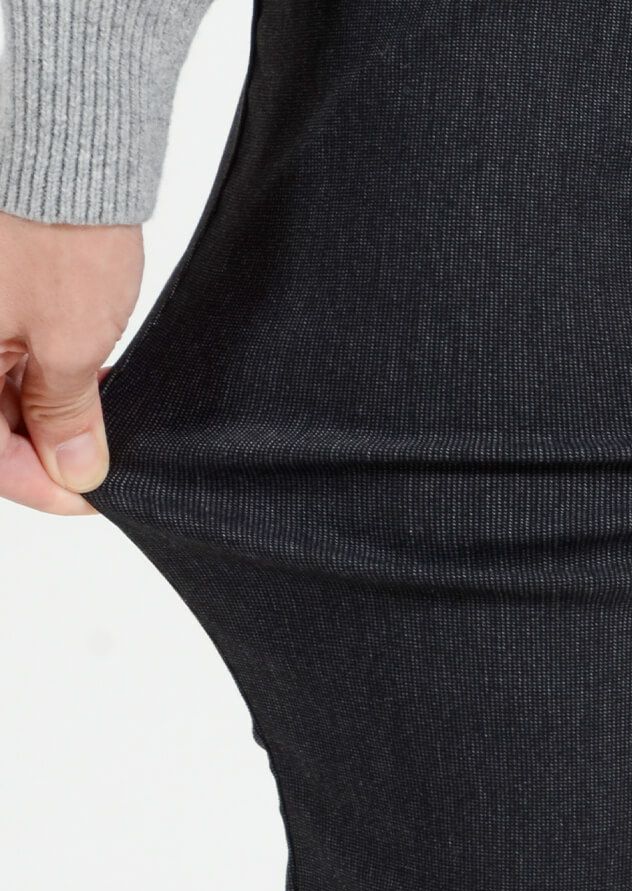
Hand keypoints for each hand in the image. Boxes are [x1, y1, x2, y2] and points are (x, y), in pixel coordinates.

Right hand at [0, 211, 142, 514]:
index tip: (90, 494)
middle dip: (45, 447)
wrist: (60, 137)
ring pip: (0, 387)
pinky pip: (4, 350)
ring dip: (48, 411)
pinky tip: (88, 378)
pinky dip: (43, 372)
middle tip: (102, 457)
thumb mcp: (69, 341)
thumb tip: (74, 469)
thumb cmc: (57, 228)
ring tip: (103, 416)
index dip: (40, 484)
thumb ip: (66, 415)